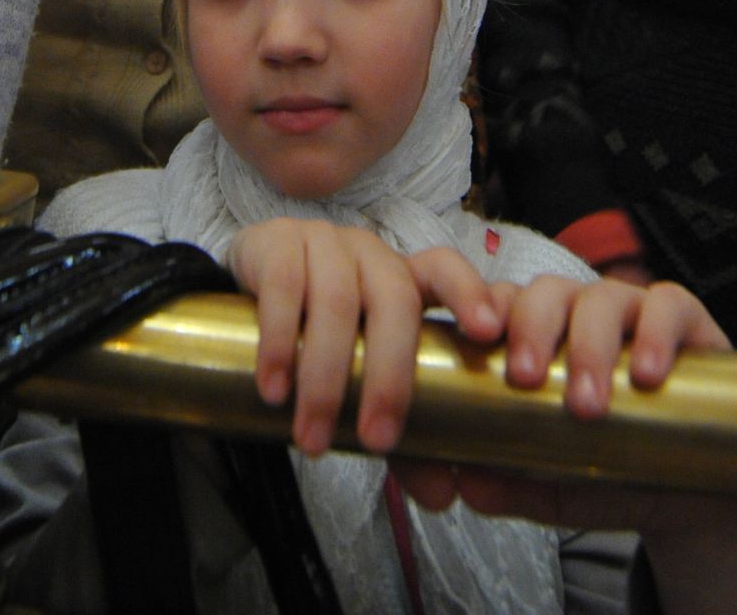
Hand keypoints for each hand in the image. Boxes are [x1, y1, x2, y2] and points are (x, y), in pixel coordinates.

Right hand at [227, 221, 505, 458]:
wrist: (248, 284)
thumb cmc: (321, 331)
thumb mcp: (360, 366)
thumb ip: (397, 421)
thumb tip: (441, 494)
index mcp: (402, 276)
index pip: (445, 269)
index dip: (469, 294)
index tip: (489, 334)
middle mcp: (369, 253)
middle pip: (394, 299)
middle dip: (390, 375)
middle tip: (377, 442)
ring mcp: (322, 242)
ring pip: (336, 302)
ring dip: (324, 378)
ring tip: (312, 439)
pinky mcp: (275, 244)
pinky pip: (282, 289)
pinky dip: (280, 345)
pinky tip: (274, 389)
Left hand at [394, 276, 736, 614]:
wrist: (698, 502)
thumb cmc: (617, 476)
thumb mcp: (560, 486)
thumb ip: (516, 482)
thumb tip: (467, 484)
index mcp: (543, 336)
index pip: (504, 302)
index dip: (486, 313)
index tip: (476, 348)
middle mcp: (584, 315)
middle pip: (548, 292)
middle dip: (532, 328)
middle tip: (526, 380)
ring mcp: (636, 313)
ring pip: (603, 297)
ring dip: (590, 343)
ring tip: (587, 404)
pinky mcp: (689, 324)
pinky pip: (669, 306)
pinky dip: (655, 332)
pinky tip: (647, 374)